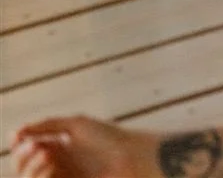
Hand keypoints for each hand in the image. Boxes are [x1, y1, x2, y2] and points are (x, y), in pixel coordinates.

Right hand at [11, 119, 159, 177]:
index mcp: (59, 148)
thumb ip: (47, 126)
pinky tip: (51, 168)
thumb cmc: (108, 140)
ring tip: (49, 156)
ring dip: (32, 170)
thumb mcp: (76, 126)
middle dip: (24, 158)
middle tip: (39, 147)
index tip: (20, 138)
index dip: (20, 147)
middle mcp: (58, 166)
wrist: (131, 160)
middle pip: (24, 168)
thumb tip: (18, 132)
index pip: (27, 151)